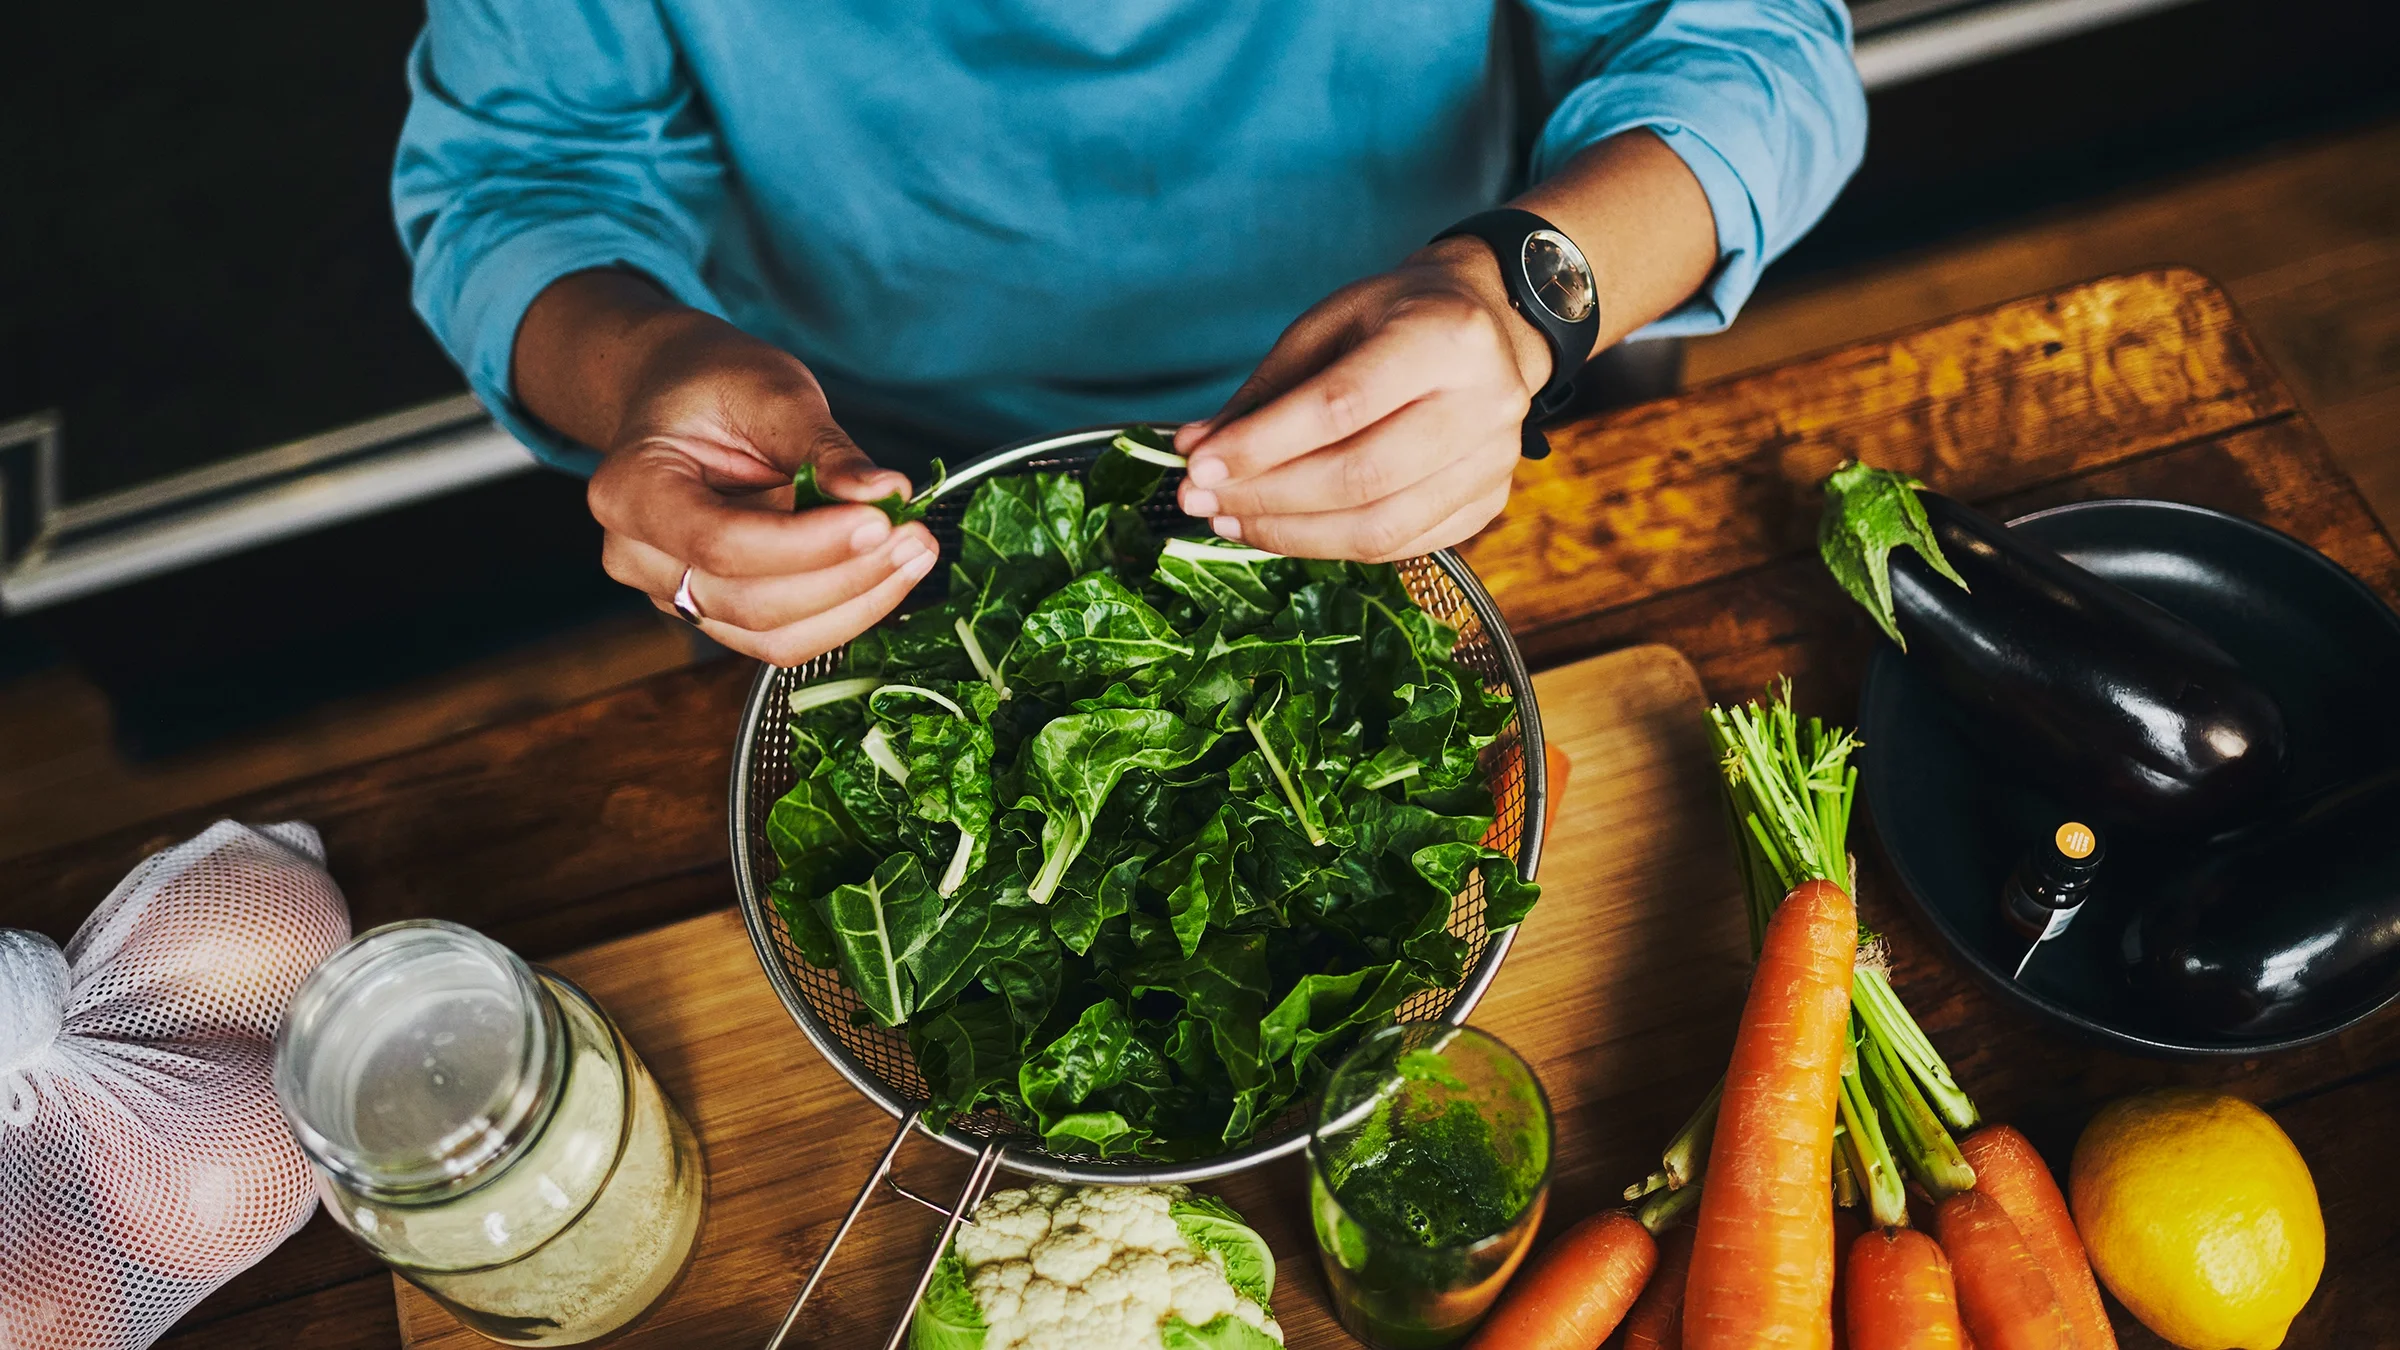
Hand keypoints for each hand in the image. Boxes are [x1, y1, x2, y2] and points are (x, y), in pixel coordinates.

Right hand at [582, 313, 939, 665]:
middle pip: (750, 602)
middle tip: (916, 536)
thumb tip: (887, 491)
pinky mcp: (717, 612)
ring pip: (772, 635)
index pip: (721, 544)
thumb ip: (825, 448)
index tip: (881, 520)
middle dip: (844, 577)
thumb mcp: (772, 392)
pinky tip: (889, 570)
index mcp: (628, 491)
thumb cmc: (719, 386)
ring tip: (915, 552)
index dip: (807, 544)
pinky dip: (845, 611)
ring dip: (856, 602)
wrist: (683, 399)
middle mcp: (636, 556)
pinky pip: (785, 636)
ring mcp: (673, 594)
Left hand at [1173, 237, 1553, 560]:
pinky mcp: (1489, 501)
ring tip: (1231, 523)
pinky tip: (1282, 531)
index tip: (1199, 465)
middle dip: (1267, 498)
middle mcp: (1484, 402)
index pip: (1340, 406)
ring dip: (1292, 535)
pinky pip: (1401, 546)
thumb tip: (1196, 450)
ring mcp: (1494, 460)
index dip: (1263, 444)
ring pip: (1382, 527)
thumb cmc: (1398, 317)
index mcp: (1445, 336)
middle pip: (1361, 476)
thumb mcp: (1328, 325)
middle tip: (1202, 502)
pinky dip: (1331, 546)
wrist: (1493, 324)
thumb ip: (1267, 391)